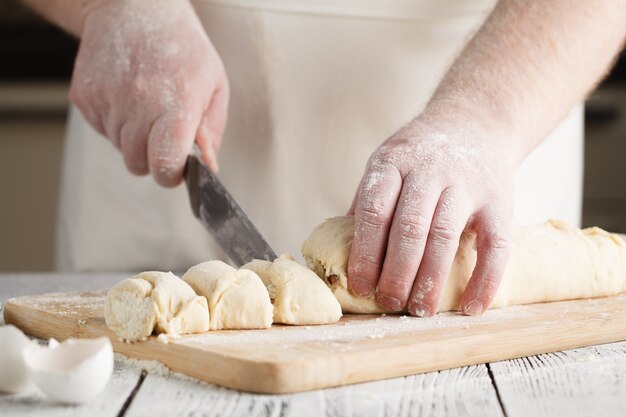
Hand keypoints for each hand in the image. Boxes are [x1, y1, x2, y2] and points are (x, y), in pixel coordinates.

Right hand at [70, 0, 228, 185]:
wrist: (133, 8)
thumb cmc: (181, 47)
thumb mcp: (214, 85)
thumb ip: (211, 131)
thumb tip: (207, 167)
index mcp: (175, 103)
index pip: (164, 163)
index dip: (172, 174)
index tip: (178, 168)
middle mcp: (138, 103)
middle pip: (139, 164)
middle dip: (153, 157)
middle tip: (164, 132)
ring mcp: (107, 99)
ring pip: (120, 149)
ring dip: (135, 138)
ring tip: (147, 105)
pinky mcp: (85, 96)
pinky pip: (102, 130)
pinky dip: (116, 123)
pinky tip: (129, 96)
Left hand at [347, 114, 516, 315]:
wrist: (476, 123)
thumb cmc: (420, 157)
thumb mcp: (387, 164)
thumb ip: (368, 203)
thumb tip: (341, 253)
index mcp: (393, 161)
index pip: (375, 211)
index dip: (365, 254)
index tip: (360, 286)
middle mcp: (430, 170)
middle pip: (410, 227)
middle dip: (396, 272)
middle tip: (388, 303)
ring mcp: (467, 184)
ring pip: (445, 236)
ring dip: (430, 280)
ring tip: (419, 310)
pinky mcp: (499, 202)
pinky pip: (496, 246)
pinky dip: (485, 280)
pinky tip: (472, 307)